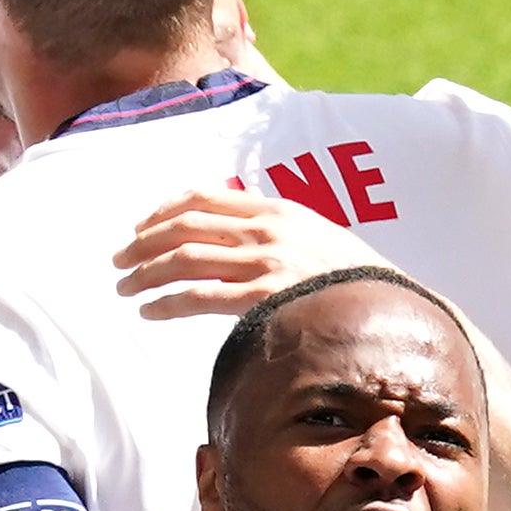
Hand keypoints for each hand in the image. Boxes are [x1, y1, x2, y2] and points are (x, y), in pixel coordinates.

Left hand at [112, 185, 396, 322]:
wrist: (392, 308)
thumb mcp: (318, 241)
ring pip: (185, 259)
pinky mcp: (265, 297)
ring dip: (147, 273)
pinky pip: (201, 297)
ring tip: (125, 289)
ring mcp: (266, 262)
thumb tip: (239, 242)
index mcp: (277, 209)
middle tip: (119, 263)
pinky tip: (150, 312)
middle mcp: (267, 229)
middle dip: (143, 243)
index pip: (204, 198)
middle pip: (185, 226)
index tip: (140, 227)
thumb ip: (278, 235)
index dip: (163, 211)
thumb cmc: (354, 283)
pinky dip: (167, 303)